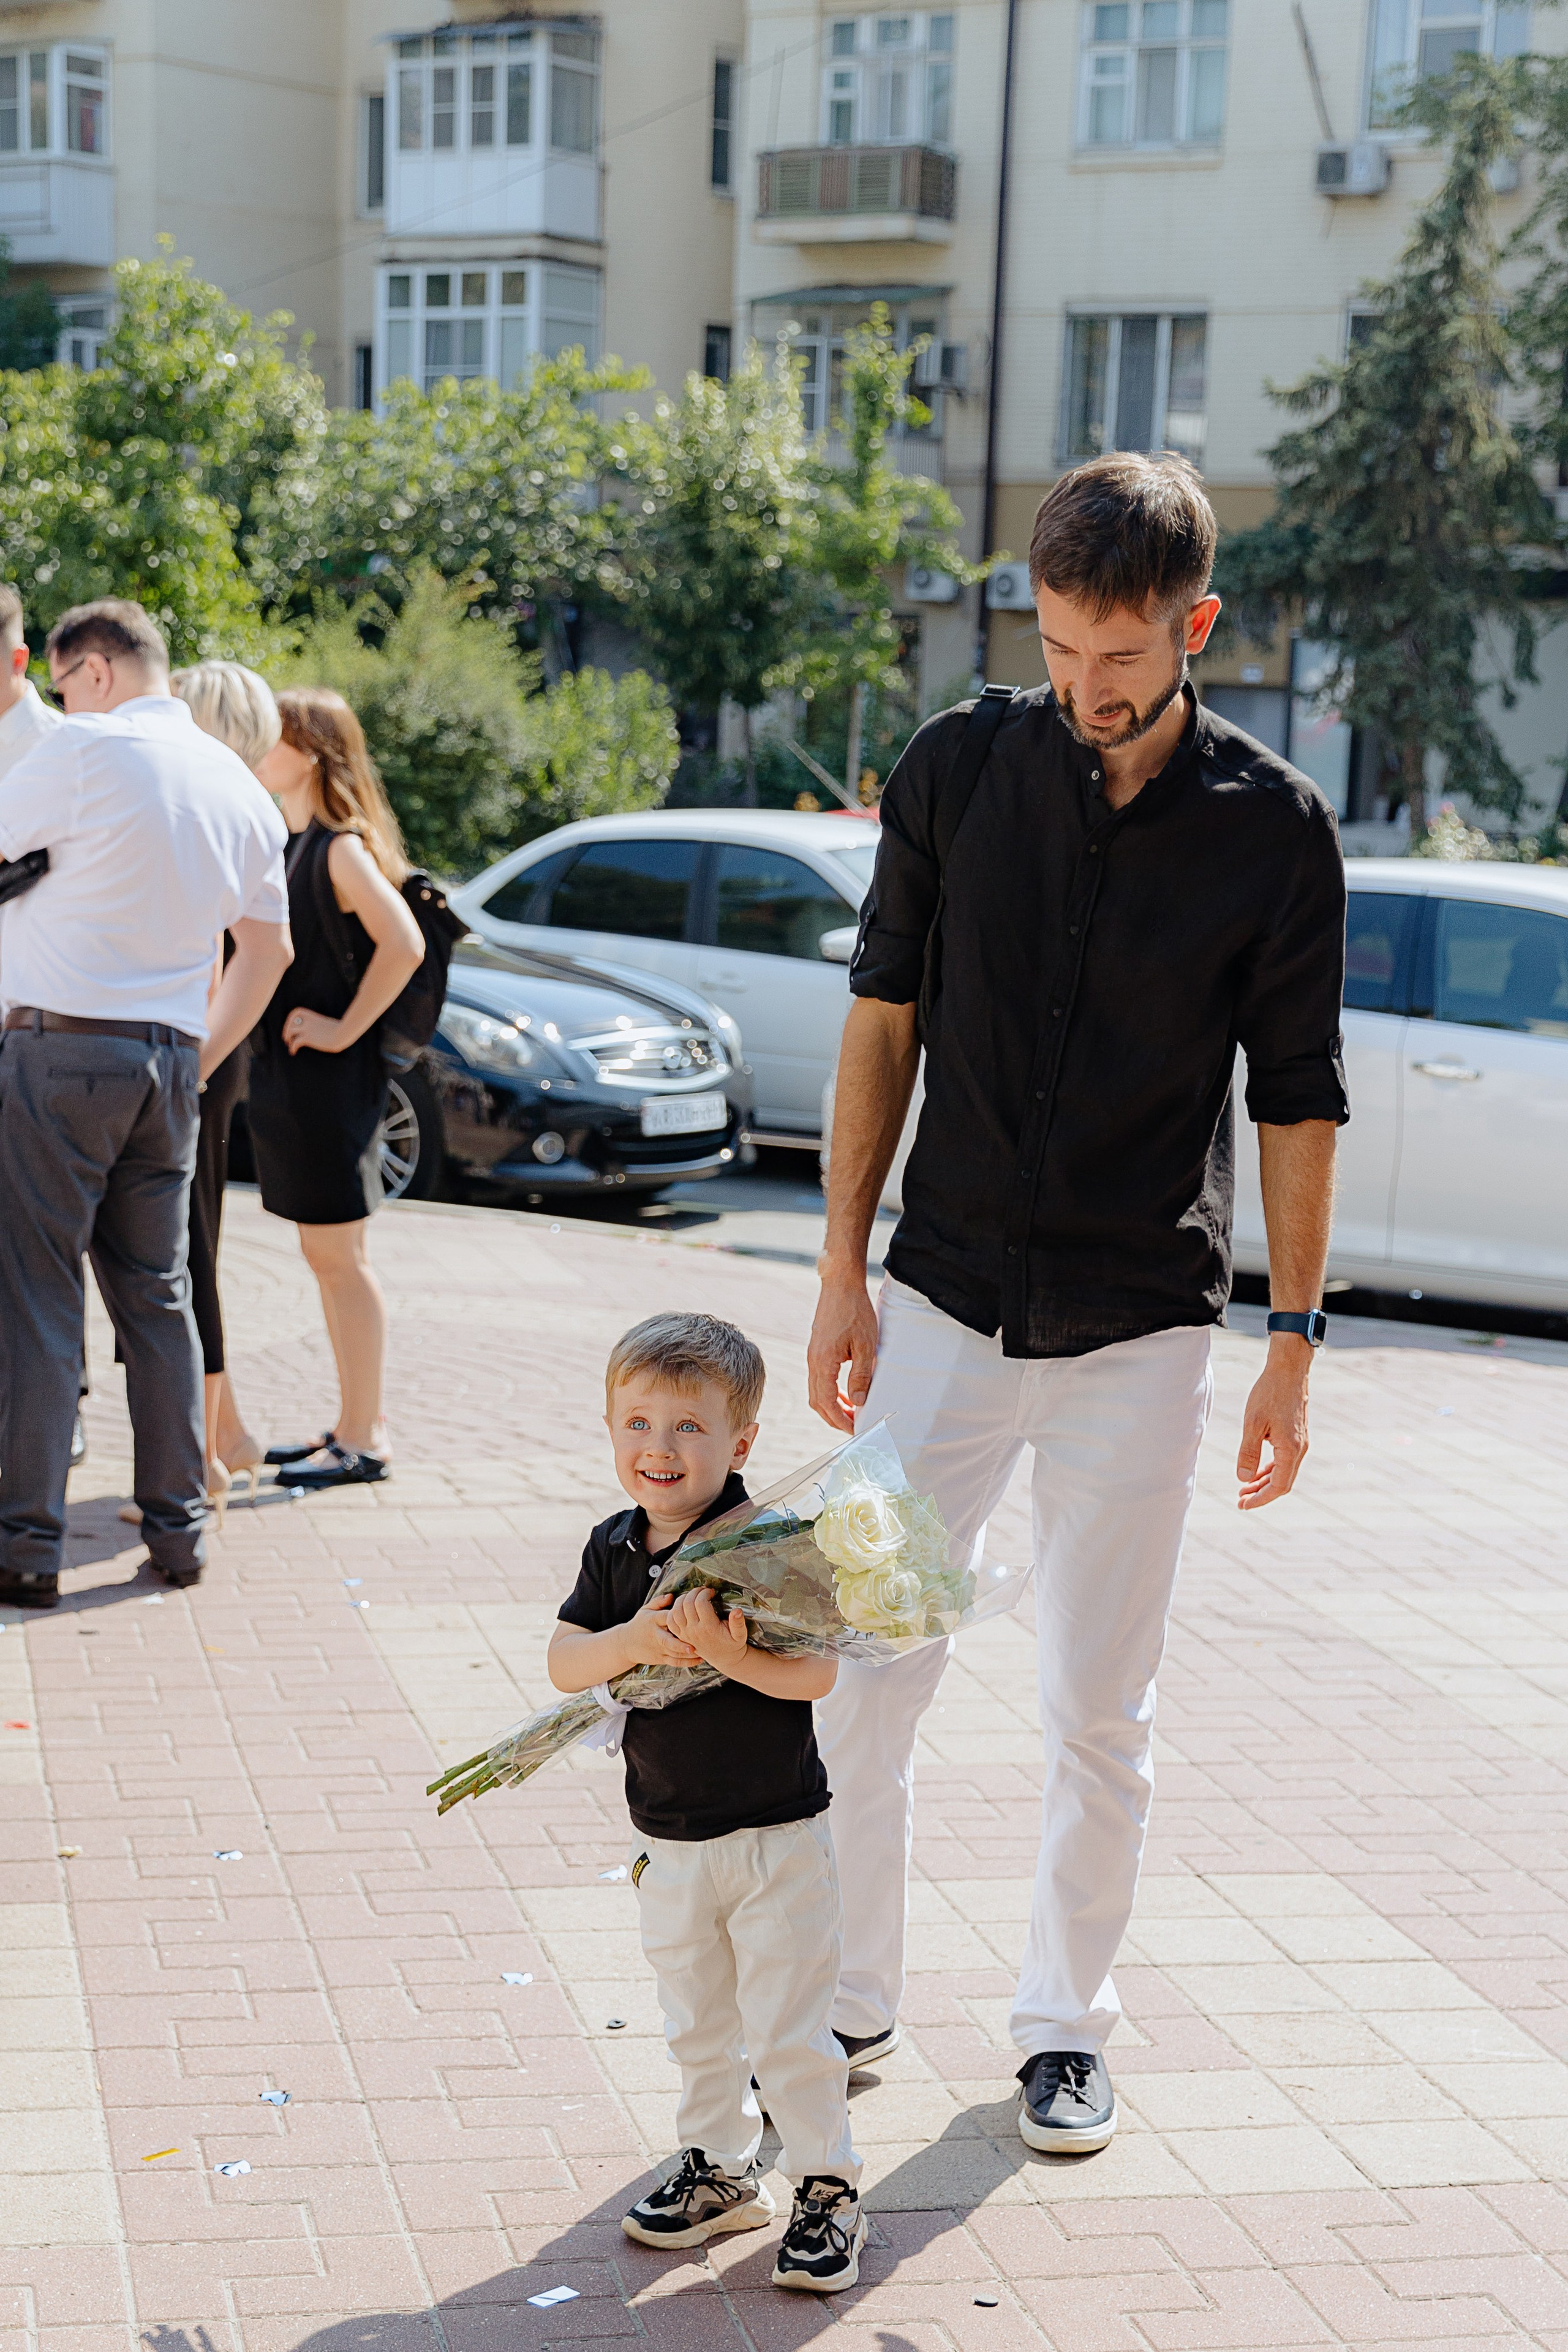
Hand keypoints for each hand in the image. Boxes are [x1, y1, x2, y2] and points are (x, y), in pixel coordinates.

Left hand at [284, 1007, 346, 1056]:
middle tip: (287, 1038)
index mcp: (313, 1016)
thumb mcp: (330, 1024)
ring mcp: (307, 1029)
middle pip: (290, 1022)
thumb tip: (321, 1031)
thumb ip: (322, 1025)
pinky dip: (292, 1048)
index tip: (292, 1026)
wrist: (343, 1034)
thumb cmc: (341, 1030)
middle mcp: (308, 1021)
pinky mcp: (308, 1038)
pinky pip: (294, 1042)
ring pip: (290, 1031)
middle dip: (286, 1030)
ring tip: (290, 1045)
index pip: (296, 1012)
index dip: (291, 1019)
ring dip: (288, 1039)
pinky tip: (293, 1052)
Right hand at [619, 1593, 699, 1668]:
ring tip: (702, 1653)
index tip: (690, 1616)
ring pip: (673, 1654)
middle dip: (679, 1645)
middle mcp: (656, 1635)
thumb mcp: (645, 1610)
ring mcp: (658, 1648)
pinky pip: (674, 1662)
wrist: (625, 1644)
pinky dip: (686, 1663)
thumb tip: (672, 1596)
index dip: (677, 1617)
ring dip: (687, 1655)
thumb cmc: (639, 1624)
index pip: (665, 1618)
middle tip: (693, 1647)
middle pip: (667, 1641)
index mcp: (653, 1621)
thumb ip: (659, 1602)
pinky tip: (698, 1660)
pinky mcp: (660, 1658)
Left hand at [668, 1586, 749, 1674]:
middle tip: (702, 1591)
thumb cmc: (732, 1644)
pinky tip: (683, 1606)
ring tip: (692, 1596)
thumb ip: (738, 1623)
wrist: (723, 1658)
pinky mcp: (680, 1636)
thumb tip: (737, 1611)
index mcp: (709, 1628)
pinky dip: (674, 1610)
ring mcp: (685, 1633)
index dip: (705, 1593)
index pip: (701, 1603)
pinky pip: (671, 1621)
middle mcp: (694, 1630)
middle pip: (687, 1604)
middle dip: (694, 1592)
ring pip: (676, 1611)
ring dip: (683, 1599)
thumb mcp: (740, 1635)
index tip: (711, 1592)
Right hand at [807, 1267, 878, 1431]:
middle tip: (853, 1427)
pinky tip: (846, 1391)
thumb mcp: (865, 1345)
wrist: (840, 1284)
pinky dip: (831, 1392)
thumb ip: (861, 1375)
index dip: (840, 1420)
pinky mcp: (817, 1350)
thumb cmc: (855, 1311)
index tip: (855, 1429)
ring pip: (816, 1392)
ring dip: (832, 1406)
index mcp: (822, 1362)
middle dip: (834, 1418)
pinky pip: (819, 1379)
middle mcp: (813, 1362)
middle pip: (817, 1402)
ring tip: (852, 1412)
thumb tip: (859, 1401)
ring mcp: (813, 1356)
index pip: (827, 1402)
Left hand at [1237, 1337, 1311, 1508]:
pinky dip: (1271, 1468)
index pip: (1278, 1486)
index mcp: (1290, 1449)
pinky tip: (1256, 1470)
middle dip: (1262, 1494)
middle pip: (1282, 1483)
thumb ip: (1248, 1453)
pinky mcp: (1297, 1435)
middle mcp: (1299, 1449)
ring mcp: (1300, 1442)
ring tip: (1245, 1488)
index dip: (1261, 1499)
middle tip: (1240, 1500)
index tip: (1243, 1505)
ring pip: (1284, 1472)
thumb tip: (1243, 1479)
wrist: (1288, 1370)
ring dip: (1265, 1482)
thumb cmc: (1269, 1393)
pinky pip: (1285, 1460)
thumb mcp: (1253, 1423)